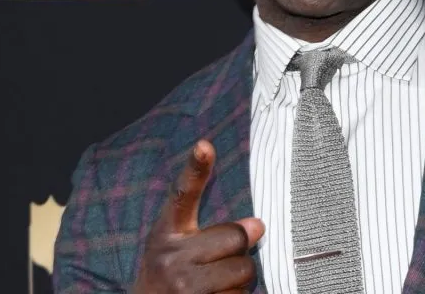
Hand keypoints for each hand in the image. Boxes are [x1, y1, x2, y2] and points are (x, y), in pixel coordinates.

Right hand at [133, 139, 264, 293]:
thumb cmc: (171, 277)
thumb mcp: (181, 247)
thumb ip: (218, 231)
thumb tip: (258, 225)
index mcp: (167, 231)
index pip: (183, 194)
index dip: (195, 168)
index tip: (204, 145)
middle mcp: (171, 255)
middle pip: (236, 237)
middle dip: (239, 250)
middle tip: (220, 262)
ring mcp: (182, 284)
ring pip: (245, 269)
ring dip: (240, 279)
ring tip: (216, 284)